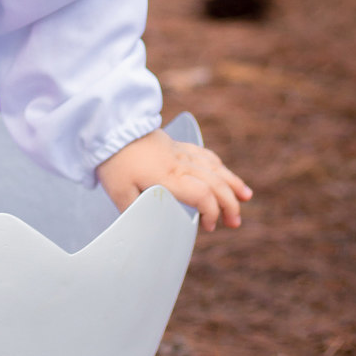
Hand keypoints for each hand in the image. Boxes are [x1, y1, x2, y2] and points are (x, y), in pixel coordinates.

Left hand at [96, 129, 251, 230]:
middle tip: (235, 222)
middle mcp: (179, 164)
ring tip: (246, 197)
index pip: (202, 194)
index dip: (212, 212)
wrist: (109, 126)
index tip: (209, 226)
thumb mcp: (119, 192)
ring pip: (214, 166)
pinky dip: (219, 166)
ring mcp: (180, 152)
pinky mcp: (176, 145)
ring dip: (232, 183)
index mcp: (168, 177)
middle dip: (230, 204)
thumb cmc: (113, 161)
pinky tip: (225, 174)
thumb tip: (148, 228)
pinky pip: (204, 154)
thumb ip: (136, 212)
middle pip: (215, 182)